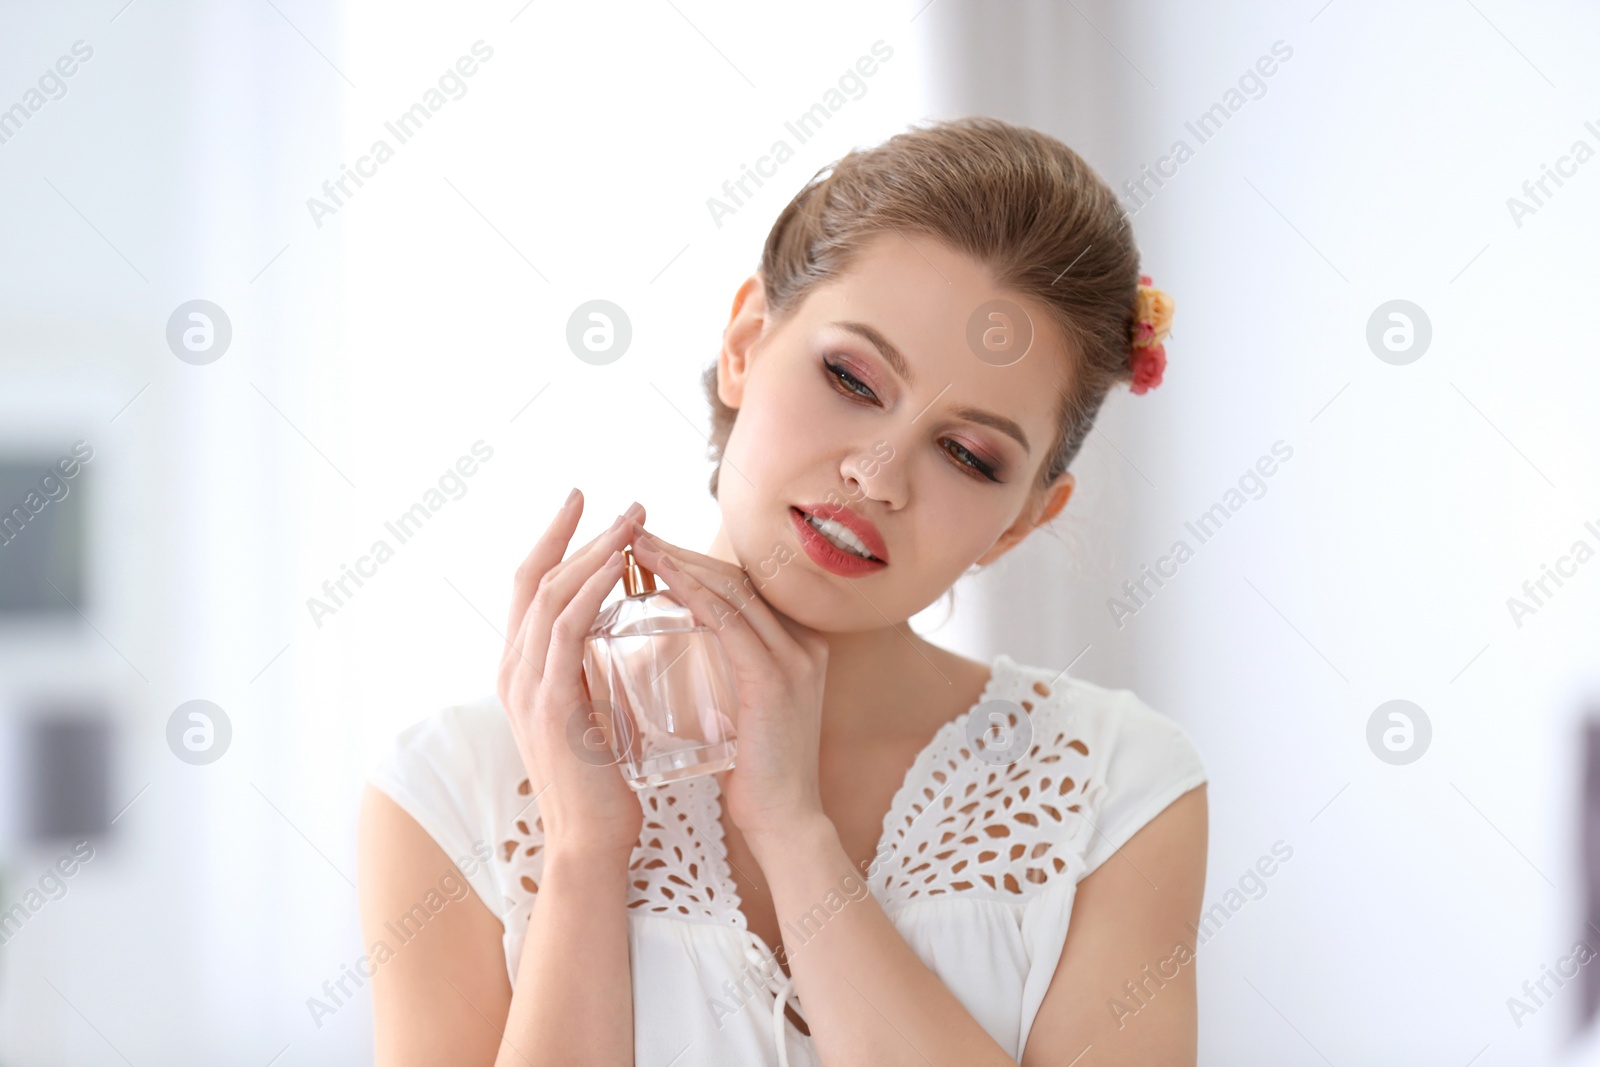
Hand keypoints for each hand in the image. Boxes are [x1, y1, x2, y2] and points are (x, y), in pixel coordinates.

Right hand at [497, 491, 644, 862]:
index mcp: (522, 670)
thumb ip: (594, 676)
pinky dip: (590, 590)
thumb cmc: (603, 783)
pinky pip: (565, 629)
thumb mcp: (594, 713)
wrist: (591, 842)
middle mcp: (514, 670)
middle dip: (576, 532)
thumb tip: (623, 643)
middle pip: (534, 578)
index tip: (586, 506)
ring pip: (551, 594)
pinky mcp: (550, 701)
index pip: (532, 588)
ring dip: (593, 550)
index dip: (556, 541)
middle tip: (620, 501)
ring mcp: (526, 684)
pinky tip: (617, 567)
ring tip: (632, 521)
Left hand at [627, 522, 830, 840]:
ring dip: (680, 561)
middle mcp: (803, 642)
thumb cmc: (754, 775)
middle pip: (736, 577)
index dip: (694, 562)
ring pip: (731, 589)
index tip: (648, 550)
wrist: (784, 824)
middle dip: (682, 551)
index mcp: (797, 646)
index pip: (741, 587)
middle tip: (633, 534)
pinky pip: (728, 621)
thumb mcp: (742, 710)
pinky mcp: (775, 680)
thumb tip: (678, 654)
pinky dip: (692, 593)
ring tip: (635, 544)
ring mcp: (794, 658)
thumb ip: (724, 675)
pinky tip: (660, 578)